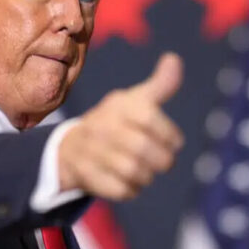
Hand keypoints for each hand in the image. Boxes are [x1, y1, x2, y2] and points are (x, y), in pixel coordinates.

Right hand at [58, 52, 184, 200]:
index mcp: (119, 106)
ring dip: (147, 176)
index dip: (170, 135)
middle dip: (162, 160)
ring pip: (134, 172)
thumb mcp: (137, 100)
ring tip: (145, 171)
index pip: (150, 118)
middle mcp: (103, 125)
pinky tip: (130, 182)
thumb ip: (161, 84)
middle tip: (163, 161)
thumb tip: (174, 58)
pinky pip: (120, 190)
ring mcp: (91, 150)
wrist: (73, 147)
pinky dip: (131, 190)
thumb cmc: (117, 121)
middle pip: (144, 149)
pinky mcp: (87, 175)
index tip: (175, 142)